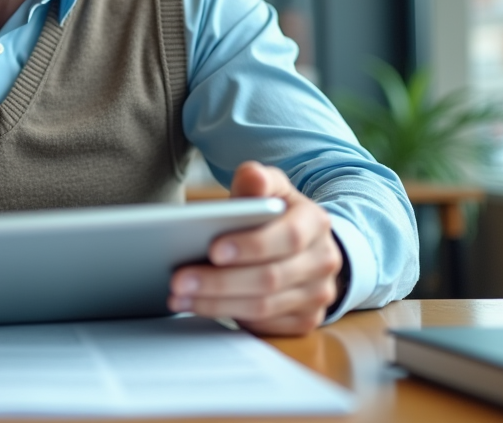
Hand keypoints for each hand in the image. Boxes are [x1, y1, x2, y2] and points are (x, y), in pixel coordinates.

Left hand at [169, 161, 342, 335]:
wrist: (306, 245)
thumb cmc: (277, 213)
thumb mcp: (270, 189)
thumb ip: (257, 181)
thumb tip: (252, 176)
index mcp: (315, 223)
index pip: (288, 237)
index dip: (251, 246)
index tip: (213, 250)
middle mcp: (322, 261)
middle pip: (270, 278)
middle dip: (220, 282)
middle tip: (179, 280)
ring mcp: (317, 295)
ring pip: (263, 307)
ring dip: (216, 304)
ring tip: (179, 296)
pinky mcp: (304, 320)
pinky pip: (263, 326)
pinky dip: (227, 317)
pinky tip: (197, 306)